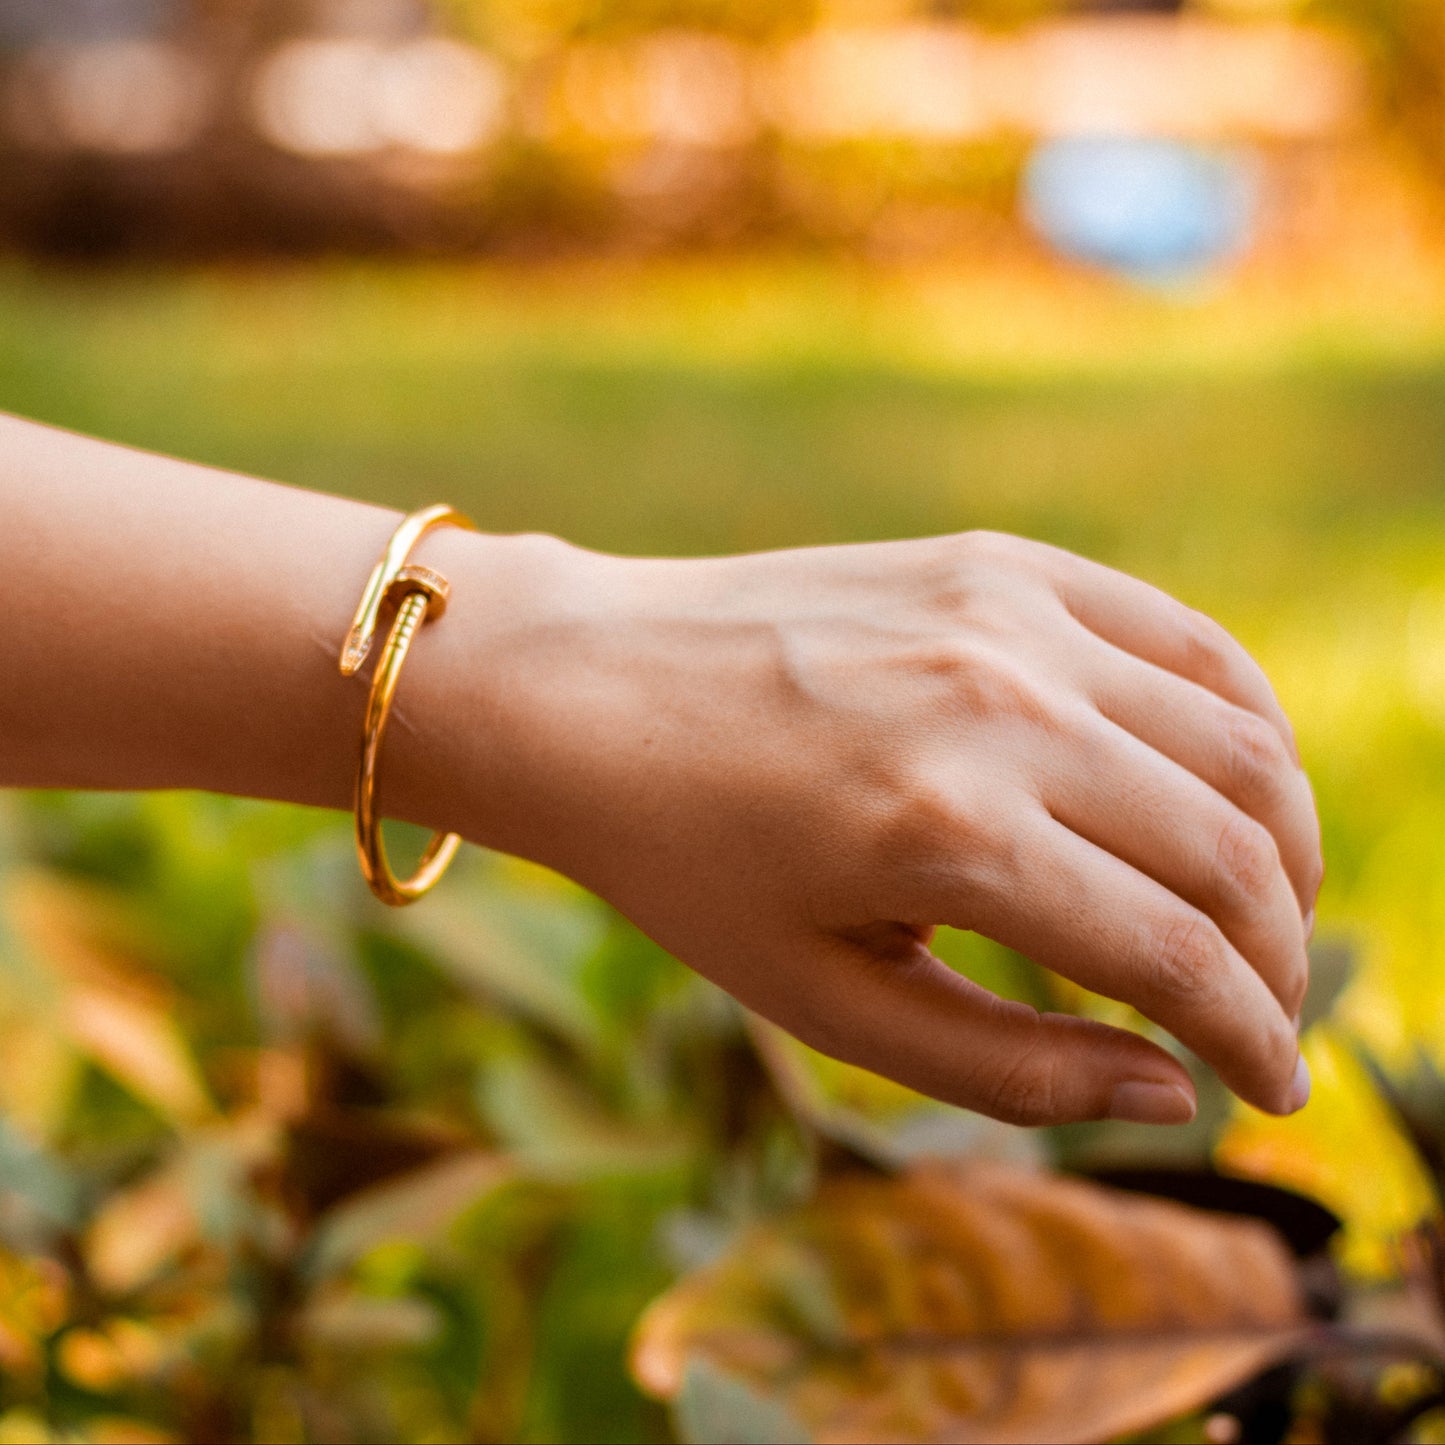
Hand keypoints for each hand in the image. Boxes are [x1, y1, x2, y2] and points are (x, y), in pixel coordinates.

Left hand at [444, 530, 1319, 1126]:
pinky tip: (1237, 784)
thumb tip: (1170, 1094)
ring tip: (1265, 915)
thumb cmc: (687, 861)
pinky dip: (1243, 723)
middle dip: (1278, 958)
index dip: (1251, 1040)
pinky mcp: (1001, 565)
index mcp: (949, 837)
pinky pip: (1184, 638)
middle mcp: (1001, 711)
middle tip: (1262, 1015)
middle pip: (1232, 851)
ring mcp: (1008, 619)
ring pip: (1239, 743)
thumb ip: (1007, 1066)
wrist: (590, 691)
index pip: (1176, 957)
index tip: (1272, 1092)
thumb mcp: (823, 1001)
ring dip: (1285, 845)